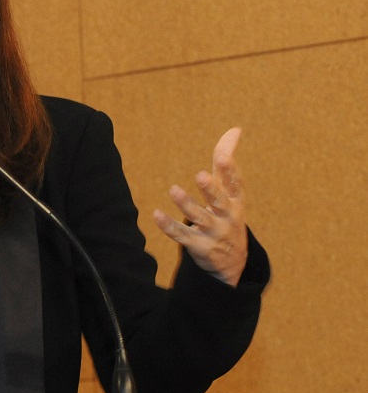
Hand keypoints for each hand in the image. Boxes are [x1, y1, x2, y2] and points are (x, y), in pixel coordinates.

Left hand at [152, 127, 247, 286]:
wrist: (232, 262)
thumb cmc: (228, 213)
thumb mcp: (231, 190)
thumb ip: (226, 161)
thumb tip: (235, 129)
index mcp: (236, 200)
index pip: (235, 184)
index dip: (230, 171)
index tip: (223, 157)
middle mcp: (227, 216)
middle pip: (219, 201)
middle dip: (211, 189)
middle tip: (200, 175)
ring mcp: (213, 232)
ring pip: (199, 217)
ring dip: (186, 204)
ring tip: (173, 190)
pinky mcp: (198, 245)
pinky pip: (182, 235)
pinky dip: (169, 226)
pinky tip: (156, 214)